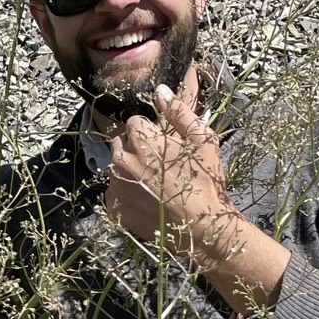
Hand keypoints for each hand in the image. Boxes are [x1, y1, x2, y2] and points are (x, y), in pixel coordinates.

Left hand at [103, 84, 238, 258]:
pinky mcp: (113, 207)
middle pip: (122, 143)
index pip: (134, 123)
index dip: (151, 133)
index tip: (165, 146)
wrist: (200, 228)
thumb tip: (159, 90)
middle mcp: (121, 159)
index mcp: (141, 138)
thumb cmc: (205, 180)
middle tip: (160, 166)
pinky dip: (126, 193)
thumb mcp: (201, 139)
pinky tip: (146, 200)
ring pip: (117, 168)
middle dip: (137, 149)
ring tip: (154, 185)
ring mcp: (115, 185)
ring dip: (130, 171)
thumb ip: (178, 112)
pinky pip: (114, 192)